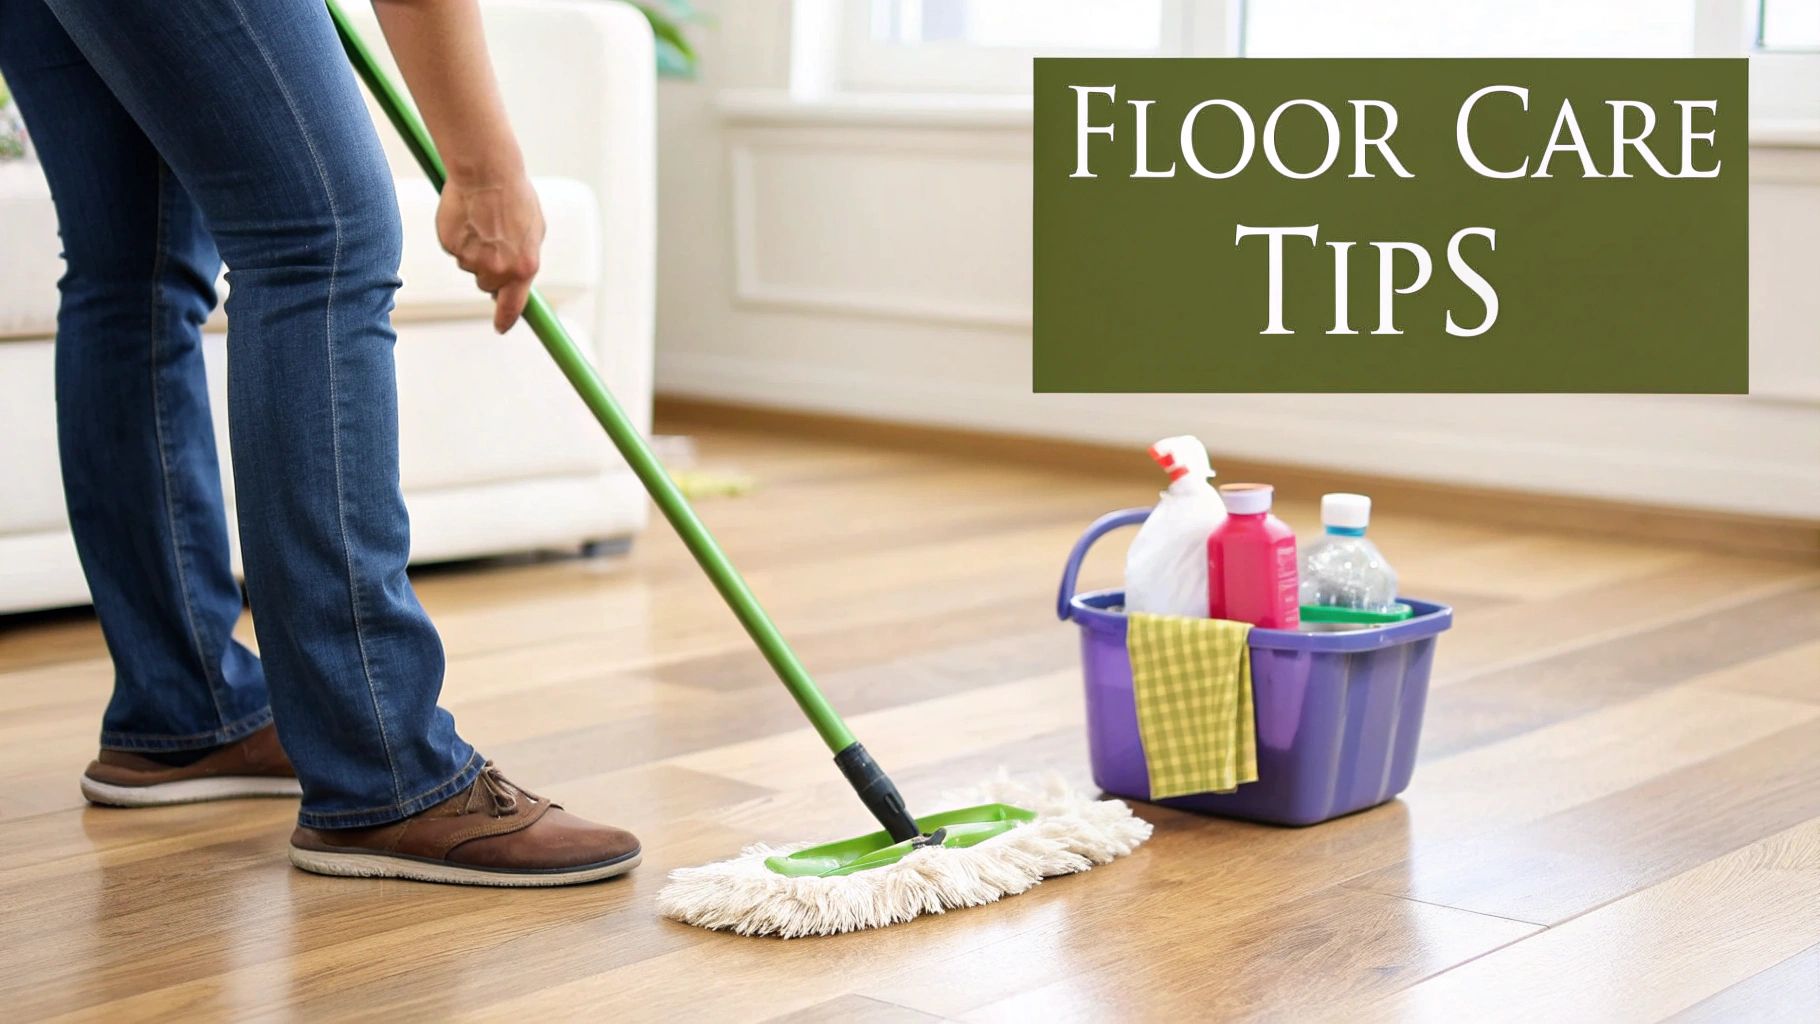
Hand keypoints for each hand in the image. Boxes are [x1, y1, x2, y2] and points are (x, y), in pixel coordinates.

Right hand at [436, 171, 544, 332]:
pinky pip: (454, 250)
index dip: (505, 319)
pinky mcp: (451, 246)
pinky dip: (459, 238)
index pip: (513, 306)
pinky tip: (467, 218)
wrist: (488, 172)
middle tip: (493, 241)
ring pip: (470, 266)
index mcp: (524, 268)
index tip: (500, 327)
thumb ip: (524, 260)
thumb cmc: (515, 198)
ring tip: (482, 222)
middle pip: (487, 285)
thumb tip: (516, 280)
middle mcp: (498, 269)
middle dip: (490, 269)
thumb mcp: (533, 232)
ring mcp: (472, 259)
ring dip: (474, 250)